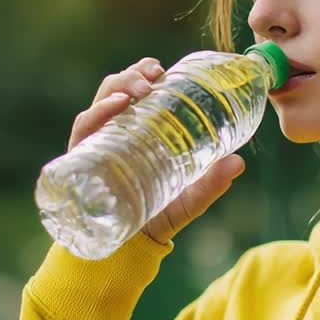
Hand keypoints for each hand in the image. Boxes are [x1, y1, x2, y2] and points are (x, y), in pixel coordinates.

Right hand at [68, 57, 245, 244]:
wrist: (127, 252)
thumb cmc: (156, 217)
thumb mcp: (188, 198)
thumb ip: (211, 183)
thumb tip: (239, 163)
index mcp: (135, 133)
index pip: (134, 94)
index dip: (143, 74)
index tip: (160, 68)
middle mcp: (112, 134)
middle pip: (115, 91)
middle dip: (131, 75)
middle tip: (153, 74)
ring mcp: (95, 146)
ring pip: (100, 104)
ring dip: (117, 88)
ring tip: (138, 88)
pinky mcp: (80, 161)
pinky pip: (83, 130)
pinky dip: (96, 114)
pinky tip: (115, 107)